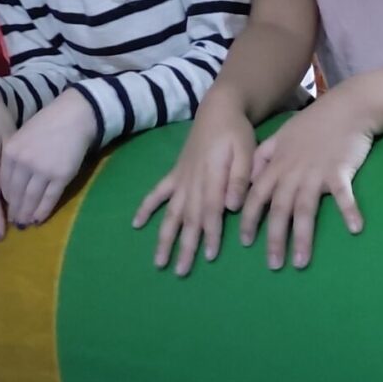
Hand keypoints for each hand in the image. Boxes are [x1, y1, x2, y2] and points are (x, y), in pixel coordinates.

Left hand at [0, 89, 96, 229]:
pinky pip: (49, 198)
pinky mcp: (61, 176)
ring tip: (25, 223)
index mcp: (11, 151)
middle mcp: (24, 162)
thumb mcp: (22, 137)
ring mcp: (43, 170)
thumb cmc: (46, 124)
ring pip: (31, 199)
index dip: (5, 198)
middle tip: (14, 221)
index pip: (3, 182)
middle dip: (14, 210)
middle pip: (15, 193)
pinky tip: (39, 219)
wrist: (73, 116)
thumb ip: (14, 159)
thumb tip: (10, 187)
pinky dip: (43, 211)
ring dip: (27, 214)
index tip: (6, 207)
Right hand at [133, 94, 255, 275]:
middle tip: (180, 271)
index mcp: (212, 177)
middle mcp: (192, 182)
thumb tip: (231, 207)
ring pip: (171, 213)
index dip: (210, 234)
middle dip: (184, 246)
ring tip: (159, 261)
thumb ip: (240, 178)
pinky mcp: (174, 174)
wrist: (218, 110)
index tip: (209, 256)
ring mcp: (180, 179)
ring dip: (164, 237)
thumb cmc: (236, 133)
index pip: (210, 210)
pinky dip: (146, 208)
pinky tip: (136, 225)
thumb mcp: (246, 151)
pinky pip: (157, 193)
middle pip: (188, 219)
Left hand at [239, 89, 374, 270]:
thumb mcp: (280, 136)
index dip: (249, 219)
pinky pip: (343, 195)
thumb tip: (246, 180)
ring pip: (305, 209)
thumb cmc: (313, 124)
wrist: (345, 107)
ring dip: (302, 237)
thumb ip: (262, 158)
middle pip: (278, 209)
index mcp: (276, 165)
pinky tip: (354, 228)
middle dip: (274, 239)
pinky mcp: (340, 171)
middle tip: (273, 265)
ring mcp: (315, 172)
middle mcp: (292, 172)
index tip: (244, 243)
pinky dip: (349, 210)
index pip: (255, 196)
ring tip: (301, 262)